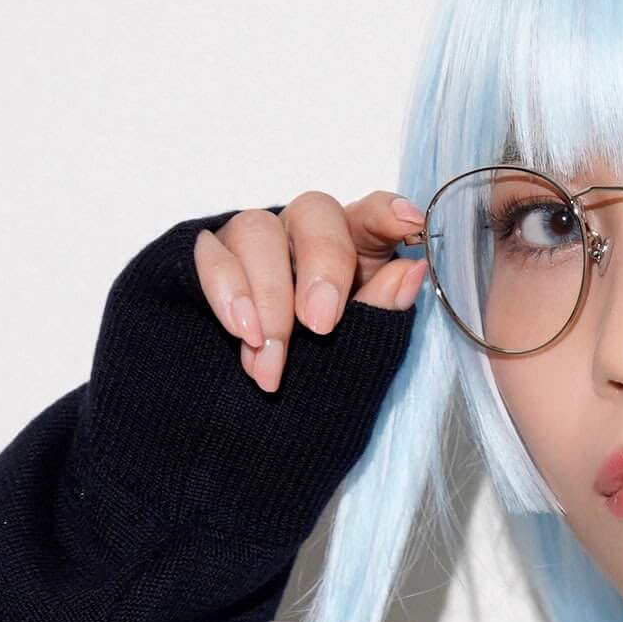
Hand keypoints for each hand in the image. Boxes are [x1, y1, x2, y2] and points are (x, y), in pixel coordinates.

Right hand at [194, 189, 428, 394]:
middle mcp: (303, 234)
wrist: (258, 408)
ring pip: (256, 231)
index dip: (387, 213)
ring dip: (268, 297)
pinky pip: (210, 255)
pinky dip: (227, 293)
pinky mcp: (211, 258)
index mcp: (352, 247)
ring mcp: (254, 242)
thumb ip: (382, 308)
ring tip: (273, 358)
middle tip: (321, 325)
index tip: (409, 223)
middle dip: (320, 265)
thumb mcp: (359, 342)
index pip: (372, 214)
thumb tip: (412, 272)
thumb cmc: (320, 365)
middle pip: (313, 212)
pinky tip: (242, 333)